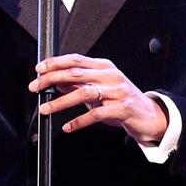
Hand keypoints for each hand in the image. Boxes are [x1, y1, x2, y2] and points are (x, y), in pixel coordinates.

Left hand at [30, 54, 166, 141]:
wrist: (150, 116)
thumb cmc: (123, 101)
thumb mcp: (101, 88)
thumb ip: (80, 84)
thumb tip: (55, 82)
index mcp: (104, 66)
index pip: (76, 59)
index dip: (55, 63)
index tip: (39, 69)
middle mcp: (111, 76)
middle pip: (76, 73)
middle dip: (52, 79)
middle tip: (36, 87)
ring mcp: (117, 92)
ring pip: (83, 93)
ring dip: (60, 102)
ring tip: (45, 109)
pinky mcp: (121, 109)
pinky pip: (96, 114)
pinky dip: (79, 121)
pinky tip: (68, 126)